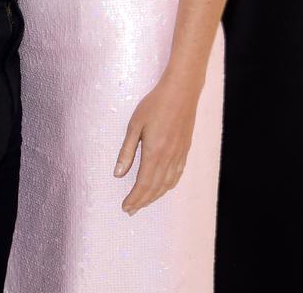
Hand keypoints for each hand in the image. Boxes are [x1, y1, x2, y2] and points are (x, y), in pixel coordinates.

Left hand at [114, 74, 199, 214]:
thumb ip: (127, 151)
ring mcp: (179, 156)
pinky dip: (168, 186)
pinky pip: (176, 176)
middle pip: (155, 189)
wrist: (181, 92)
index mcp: (154, 153)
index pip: (143, 184)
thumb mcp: (135, 125)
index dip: (134, 198)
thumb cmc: (154, 105)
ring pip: (167, 185)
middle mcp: (168, 159)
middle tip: (131, 210)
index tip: (126, 207)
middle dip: (142, 201)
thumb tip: (118, 174)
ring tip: (144, 202)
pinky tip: (163, 188)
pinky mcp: (185, 151)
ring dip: (155, 197)